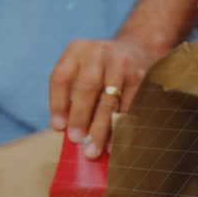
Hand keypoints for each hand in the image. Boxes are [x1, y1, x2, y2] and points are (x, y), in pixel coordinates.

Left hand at [49, 38, 156, 158]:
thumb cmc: (102, 68)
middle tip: (76, 140)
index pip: (61, 77)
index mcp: (77, 50)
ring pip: (109, 100)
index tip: (59, 128)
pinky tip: (114, 142)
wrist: (138, 47)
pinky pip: (129, 105)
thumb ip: (70, 94)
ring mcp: (121, 63)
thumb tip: (64, 129)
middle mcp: (98, 52)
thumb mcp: (82, 69)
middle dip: (80, 116)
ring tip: (94, 149)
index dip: (58, 104)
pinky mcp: (140, 75)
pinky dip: (121, 126)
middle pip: (87, 87)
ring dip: (101, 128)